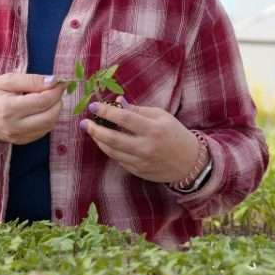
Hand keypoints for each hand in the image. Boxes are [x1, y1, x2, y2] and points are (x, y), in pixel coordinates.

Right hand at [0, 73, 64, 144]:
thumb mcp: (7, 80)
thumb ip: (31, 80)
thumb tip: (54, 81)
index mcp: (9, 108)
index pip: (43, 101)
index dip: (56, 91)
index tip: (60, 82)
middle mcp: (14, 126)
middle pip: (50, 116)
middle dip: (58, 101)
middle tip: (56, 90)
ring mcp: (17, 137)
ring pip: (49, 125)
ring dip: (54, 111)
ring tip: (47, 99)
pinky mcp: (21, 142)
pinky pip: (43, 132)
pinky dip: (48, 120)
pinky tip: (41, 110)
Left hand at [79, 98, 200, 183]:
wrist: (190, 163)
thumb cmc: (175, 134)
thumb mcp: (162, 116)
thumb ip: (139, 110)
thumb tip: (118, 102)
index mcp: (153, 129)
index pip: (124, 119)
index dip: (106, 112)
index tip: (93, 106)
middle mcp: (146, 147)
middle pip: (113, 138)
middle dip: (95, 130)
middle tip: (84, 123)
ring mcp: (141, 162)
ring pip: (112, 152)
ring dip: (99, 141)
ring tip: (92, 131)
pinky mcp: (138, 172)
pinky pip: (119, 160)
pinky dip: (110, 150)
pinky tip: (105, 142)